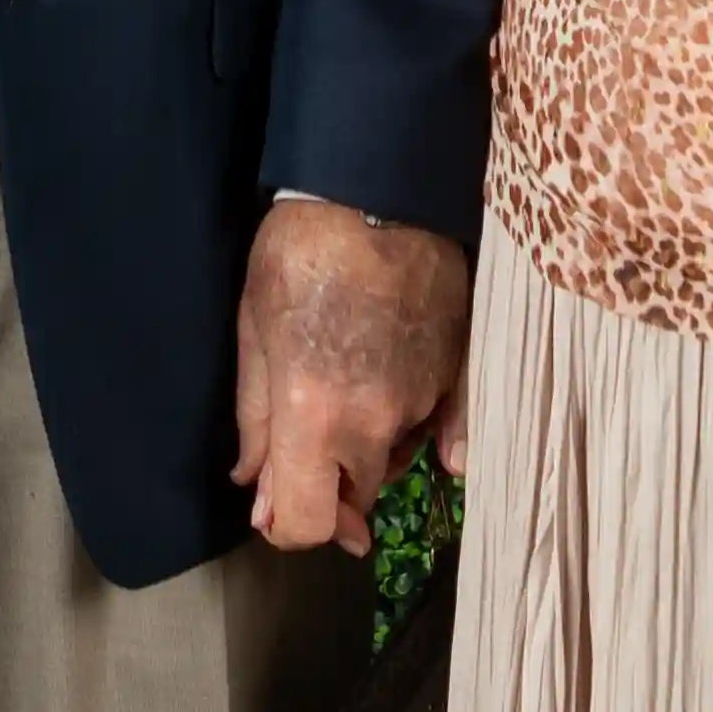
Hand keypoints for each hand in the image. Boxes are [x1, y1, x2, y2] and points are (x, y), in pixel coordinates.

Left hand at [231, 196, 467, 553]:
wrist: (378, 186)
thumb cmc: (300, 252)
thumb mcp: (256, 332)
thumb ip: (257, 421)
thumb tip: (255, 488)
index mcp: (315, 416)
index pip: (307, 524)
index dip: (285, 525)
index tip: (273, 505)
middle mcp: (377, 423)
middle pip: (355, 497)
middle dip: (327, 486)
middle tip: (305, 448)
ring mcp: (425, 399)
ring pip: (395, 459)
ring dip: (367, 450)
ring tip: (346, 393)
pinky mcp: (457, 373)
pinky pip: (440, 429)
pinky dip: (420, 431)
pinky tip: (410, 421)